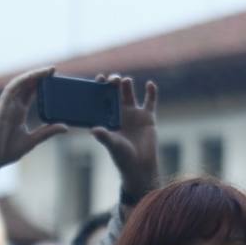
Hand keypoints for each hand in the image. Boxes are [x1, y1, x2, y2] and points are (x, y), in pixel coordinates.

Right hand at [0, 66, 67, 170]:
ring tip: (48, 70)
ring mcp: (7, 105)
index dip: (41, 85)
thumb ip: (47, 132)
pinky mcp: (2, 106)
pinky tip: (33, 76)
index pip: (31, 94)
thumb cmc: (7, 151)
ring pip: (20, 84)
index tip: (55, 80)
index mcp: (19, 113)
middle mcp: (13, 106)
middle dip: (39, 77)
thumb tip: (65, 127)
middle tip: (54, 71)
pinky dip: (22, 81)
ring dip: (33, 75)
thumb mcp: (33, 140)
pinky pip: (11, 88)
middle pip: (27, 86)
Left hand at [91, 74, 157, 202]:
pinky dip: (151, 92)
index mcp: (106, 117)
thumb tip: (93, 130)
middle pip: (114, 92)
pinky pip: (150, 101)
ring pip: (129, 93)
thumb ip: (104, 136)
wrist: (140, 166)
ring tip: (125, 81)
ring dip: (127, 84)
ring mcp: (133, 113)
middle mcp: (119, 112)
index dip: (99, 87)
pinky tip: (150, 84)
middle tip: (112, 79)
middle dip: (113, 83)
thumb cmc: (123, 157)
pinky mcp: (147, 116)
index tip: (99, 78)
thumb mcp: (113, 145)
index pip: (100, 98)